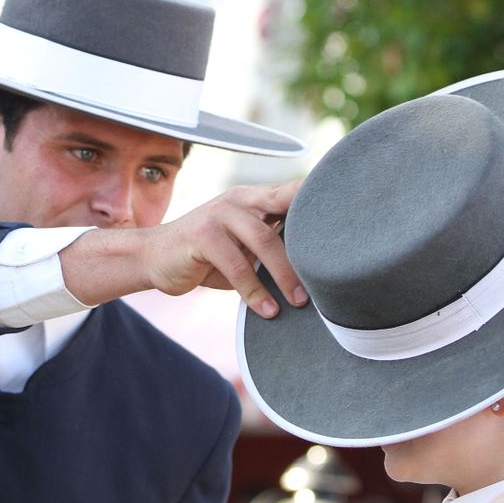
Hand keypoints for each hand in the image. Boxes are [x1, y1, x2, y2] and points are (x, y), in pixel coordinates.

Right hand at [62, 180, 307, 317]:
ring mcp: (219, 214)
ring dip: (284, 275)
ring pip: (263, 240)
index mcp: (253, 198)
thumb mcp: (242, 248)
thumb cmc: (206, 257)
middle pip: (286, 212)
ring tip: (299, 302)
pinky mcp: (201, 236)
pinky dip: (254, 291)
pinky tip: (266, 310)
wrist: (152, 258)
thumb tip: (317, 269)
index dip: (319, 196)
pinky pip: (236, 265)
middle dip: (309, 246)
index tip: (351, 208)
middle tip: (327, 279)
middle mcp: (239, 199)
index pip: (293, 192)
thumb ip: (271, 246)